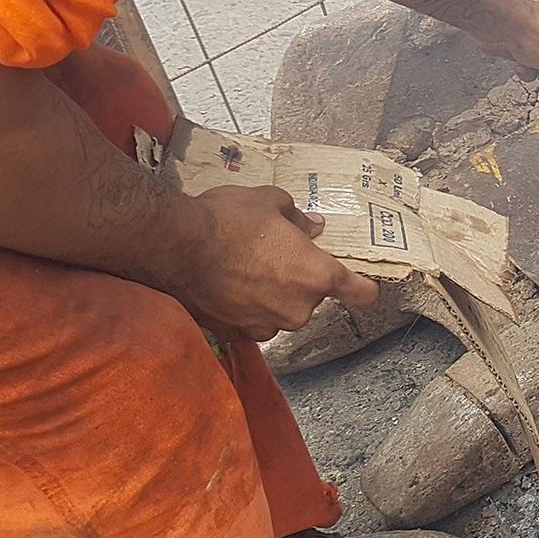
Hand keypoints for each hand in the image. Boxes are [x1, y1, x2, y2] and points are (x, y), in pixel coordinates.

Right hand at [177, 185, 377, 340]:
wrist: (174, 246)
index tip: (361, 283)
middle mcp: (298, 308)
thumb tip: (313, 228)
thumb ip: (299, 219)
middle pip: (313, 298)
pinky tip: (227, 285)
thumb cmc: (228, 220)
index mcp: (317, 276)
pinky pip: (252, 321)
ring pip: (281, 310)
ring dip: (271, 295)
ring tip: (244, 268)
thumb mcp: (272, 203)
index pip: (362, 293)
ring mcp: (266, 326)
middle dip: (299, 280)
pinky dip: (245, 307)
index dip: (363, 287)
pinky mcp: (236, 334)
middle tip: (273, 255)